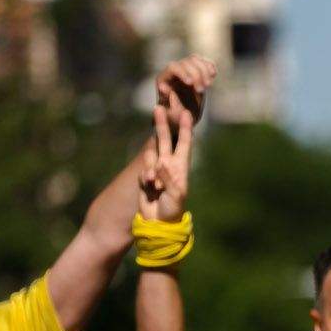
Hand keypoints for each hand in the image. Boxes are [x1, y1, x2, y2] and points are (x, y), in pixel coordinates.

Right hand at [136, 98, 193, 221]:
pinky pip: (143, 170)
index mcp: (182, 167)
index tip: (186, 113)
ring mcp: (156, 169)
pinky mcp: (145, 176)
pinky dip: (145, 177)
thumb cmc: (173, 209)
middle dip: (162, 125)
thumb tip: (161, 163)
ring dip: (151, 167)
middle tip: (159, 108)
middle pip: (165, 140)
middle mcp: (170, 165)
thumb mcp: (176, 195)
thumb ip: (169, 179)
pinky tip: (150, 188)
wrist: (158, 221)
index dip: (185, 129)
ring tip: (155, 185)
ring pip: (150, 155)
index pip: (184, 144)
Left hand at [155, 56, 216, 121]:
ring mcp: (185, 70)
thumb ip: (167, 102)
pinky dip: (210, 67)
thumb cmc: (174, 118)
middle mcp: (173, 72)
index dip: (183, 72)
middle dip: (196, 74)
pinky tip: (213, 75)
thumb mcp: (170, 114)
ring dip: (205, 70)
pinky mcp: (196, 72)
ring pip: (195, 59)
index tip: (192, 83)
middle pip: (186, 62)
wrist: (183, 118)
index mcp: (164, 79)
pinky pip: (203, 62)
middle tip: (202, 90)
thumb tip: (164, 88)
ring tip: (208, 85)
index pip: (173, 67)